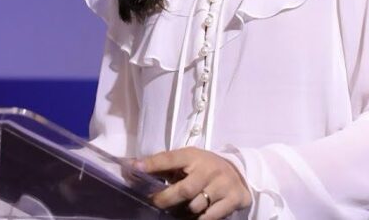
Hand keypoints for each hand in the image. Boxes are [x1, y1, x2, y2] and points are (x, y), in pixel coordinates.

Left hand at [136, 147, 251, 219]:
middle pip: (184, 189)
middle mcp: (209, 168)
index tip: (134, 168)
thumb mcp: (185, 162)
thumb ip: (160, 166)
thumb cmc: (202, 168)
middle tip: (156, 202)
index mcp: (193, 156)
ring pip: (196, 206)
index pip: (169, 158)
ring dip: (186, 210)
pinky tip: (198, 214)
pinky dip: (200, 219)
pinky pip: (210, 217)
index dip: (152, 164)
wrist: (238, 173)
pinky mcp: (234, 198)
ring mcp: (223, 184)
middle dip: (166, 199)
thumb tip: (130, 167)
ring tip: (184, 207)